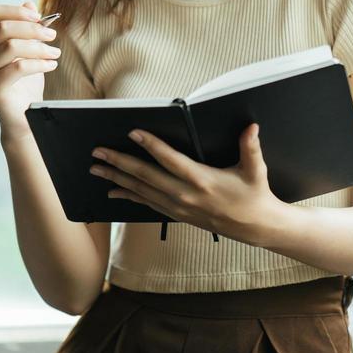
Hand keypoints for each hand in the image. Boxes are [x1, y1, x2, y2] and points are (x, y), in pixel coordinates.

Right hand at [0, 0, 60, 136]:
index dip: (17, 11)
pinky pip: (17, 67)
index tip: (40, 17)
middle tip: (53, 35)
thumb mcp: (29, 49)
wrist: (25, 112)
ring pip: (10, 47)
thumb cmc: (26, 79)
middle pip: (2, 28)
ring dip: (39, 47)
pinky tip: (51, 65)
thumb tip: (29, 3)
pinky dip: (39, 63)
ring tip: (56, 53)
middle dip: (32, 29)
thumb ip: (27, 27)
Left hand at [89, 123, 285, 244]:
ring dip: (116, 179)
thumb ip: (251, 146)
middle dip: (119, 162)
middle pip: (145, 176)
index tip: (133, 133)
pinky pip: (146, 204)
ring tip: (96, 168)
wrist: (254, 226)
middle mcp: (185, 194)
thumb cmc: (254, 194)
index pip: (170, 160)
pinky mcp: (176, 214)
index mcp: (202, 179)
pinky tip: (112, 191)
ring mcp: (178, 207)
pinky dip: (128, 196)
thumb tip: (251, 126)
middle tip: (98, 152)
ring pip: (141, 191)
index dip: (151, 145)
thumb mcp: (255, 169)